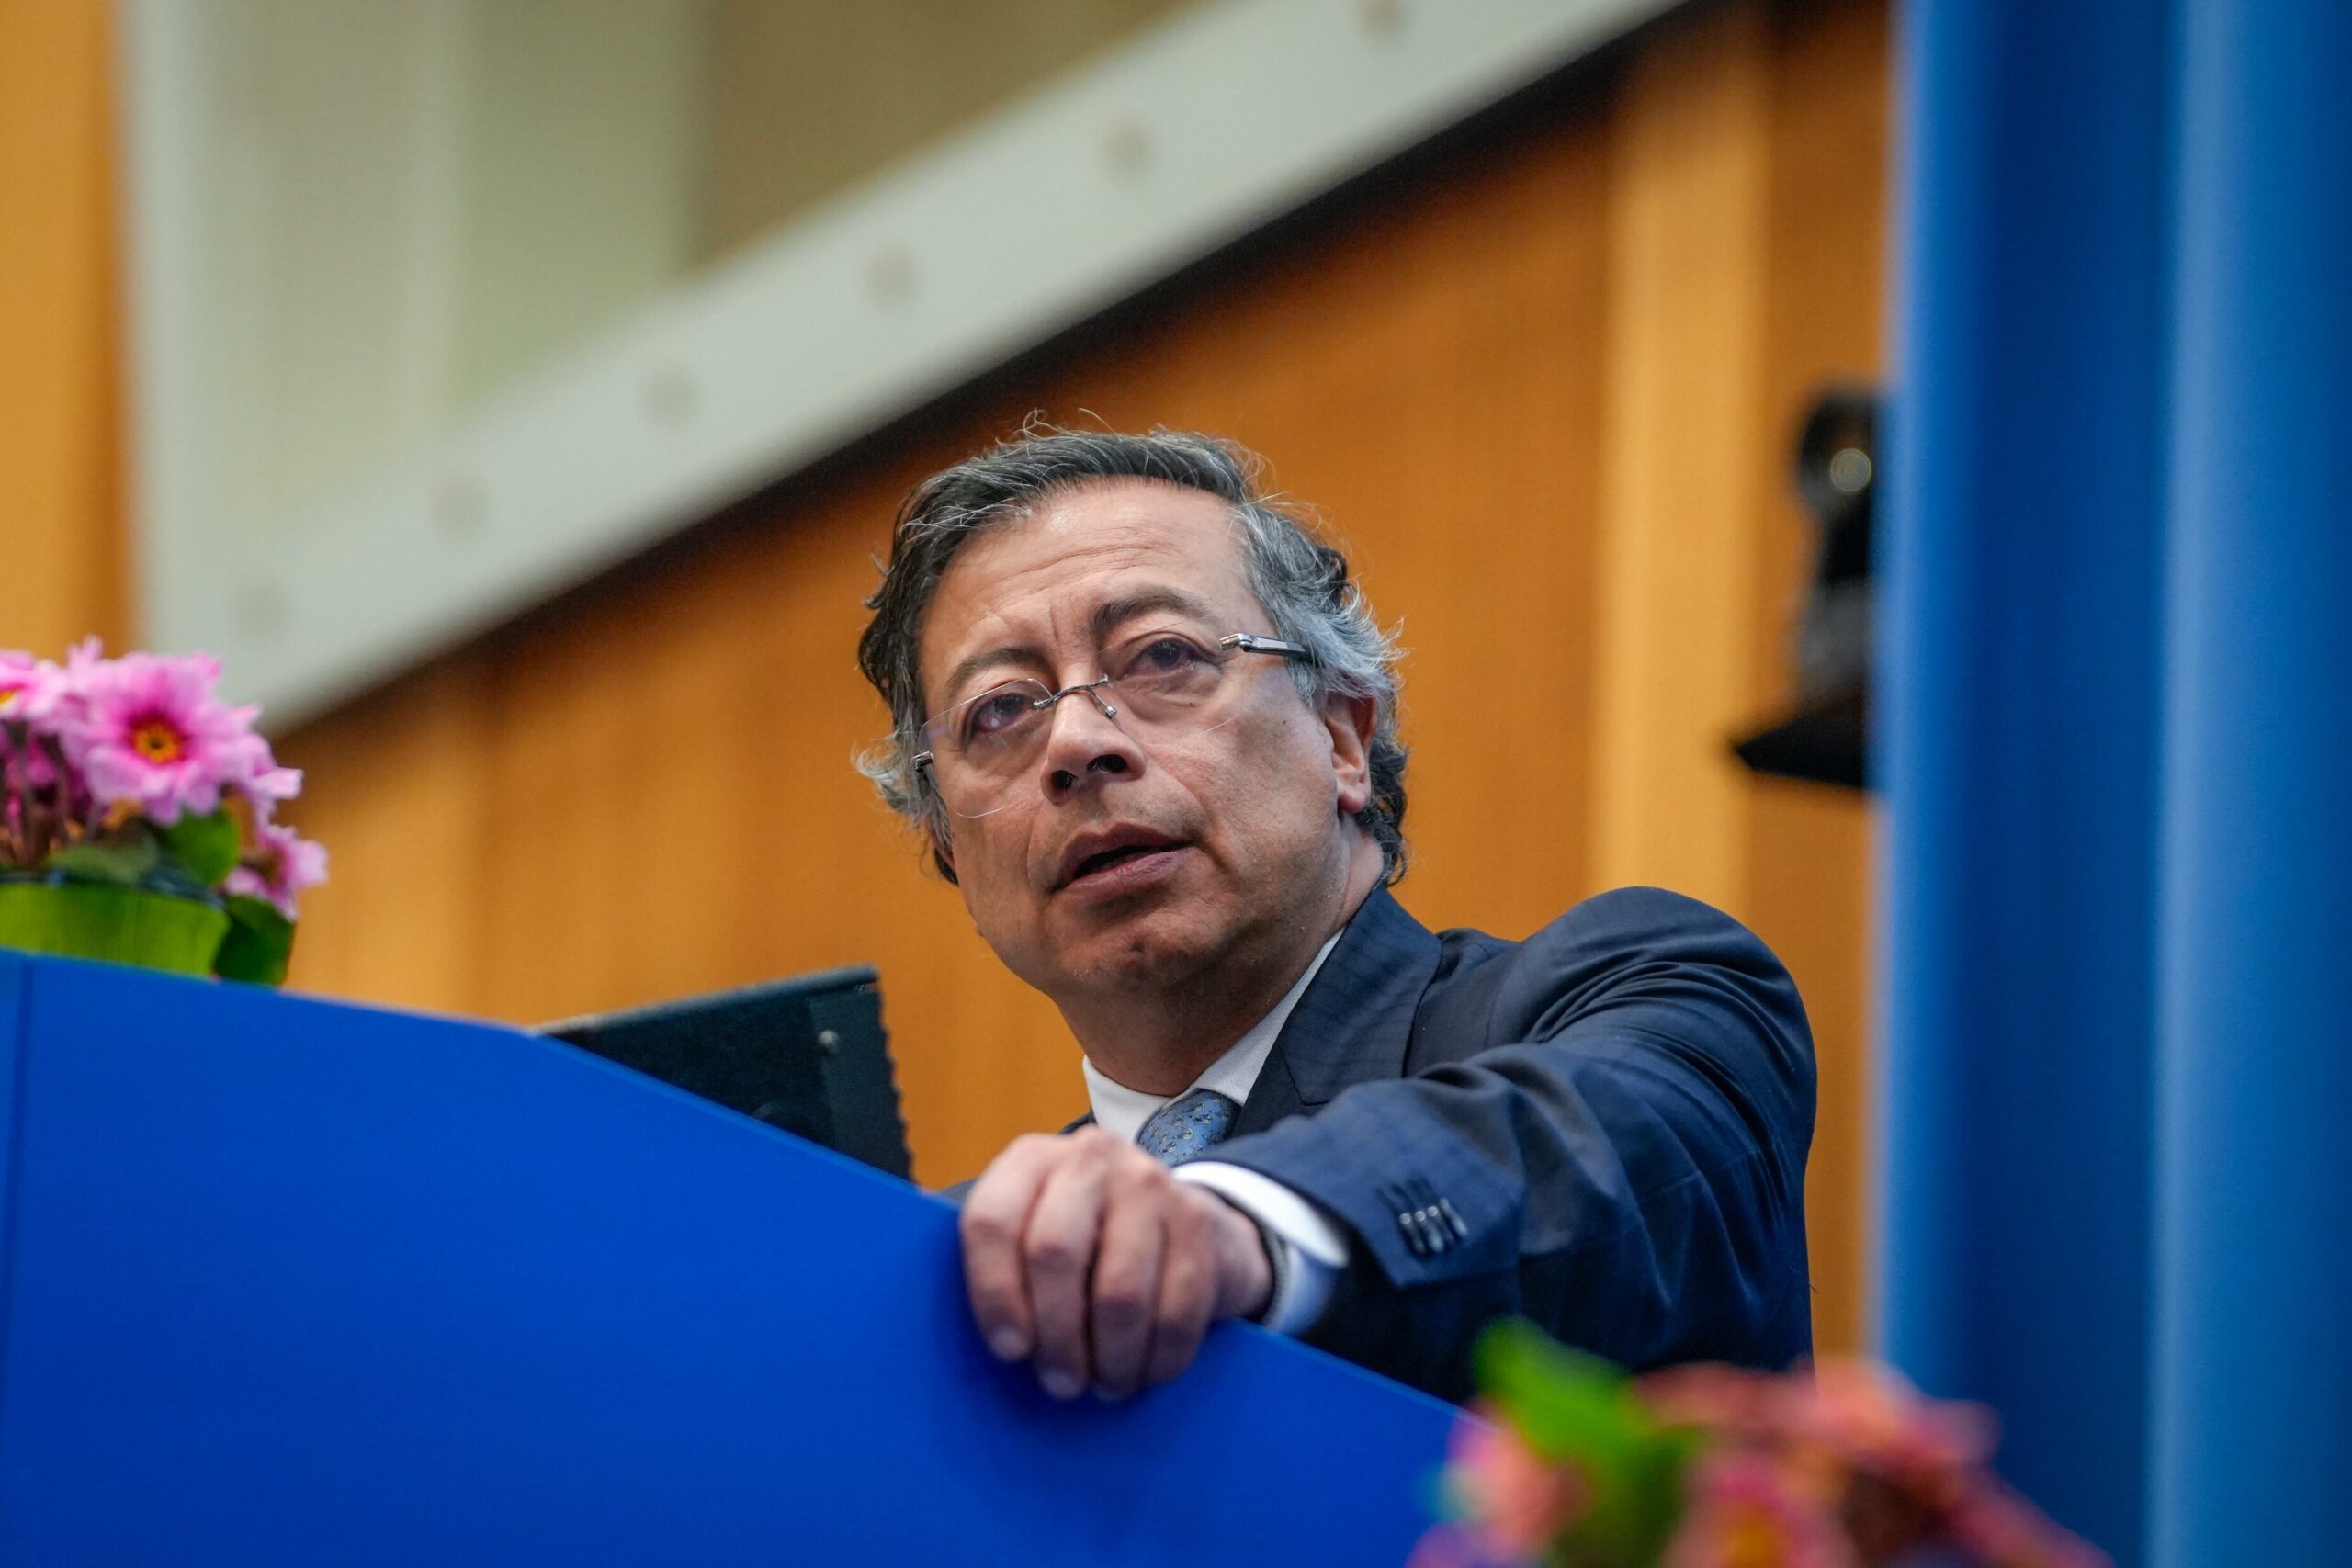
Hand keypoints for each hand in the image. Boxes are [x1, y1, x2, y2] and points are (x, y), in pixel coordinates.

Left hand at [959, 1126, 1272, 1400]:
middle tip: (1059, 1384)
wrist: (1190, 1222)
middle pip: (1054, 1253)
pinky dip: (1158, 1359)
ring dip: (1110, 1359)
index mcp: (1029, 1160)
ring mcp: (1149, 1181)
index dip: (993, 1294)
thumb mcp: (1032, 1227)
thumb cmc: (1087, 1242)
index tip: (1008, 1352)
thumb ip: (986, 1252)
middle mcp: (1088, 1156)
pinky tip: (1144, 1376)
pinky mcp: (1199, 1218)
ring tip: (1103, 1386)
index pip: (991, 1221)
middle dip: (1055, 1336)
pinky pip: (1178, 1308)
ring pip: (1119, 1291)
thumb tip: (893, 1278)